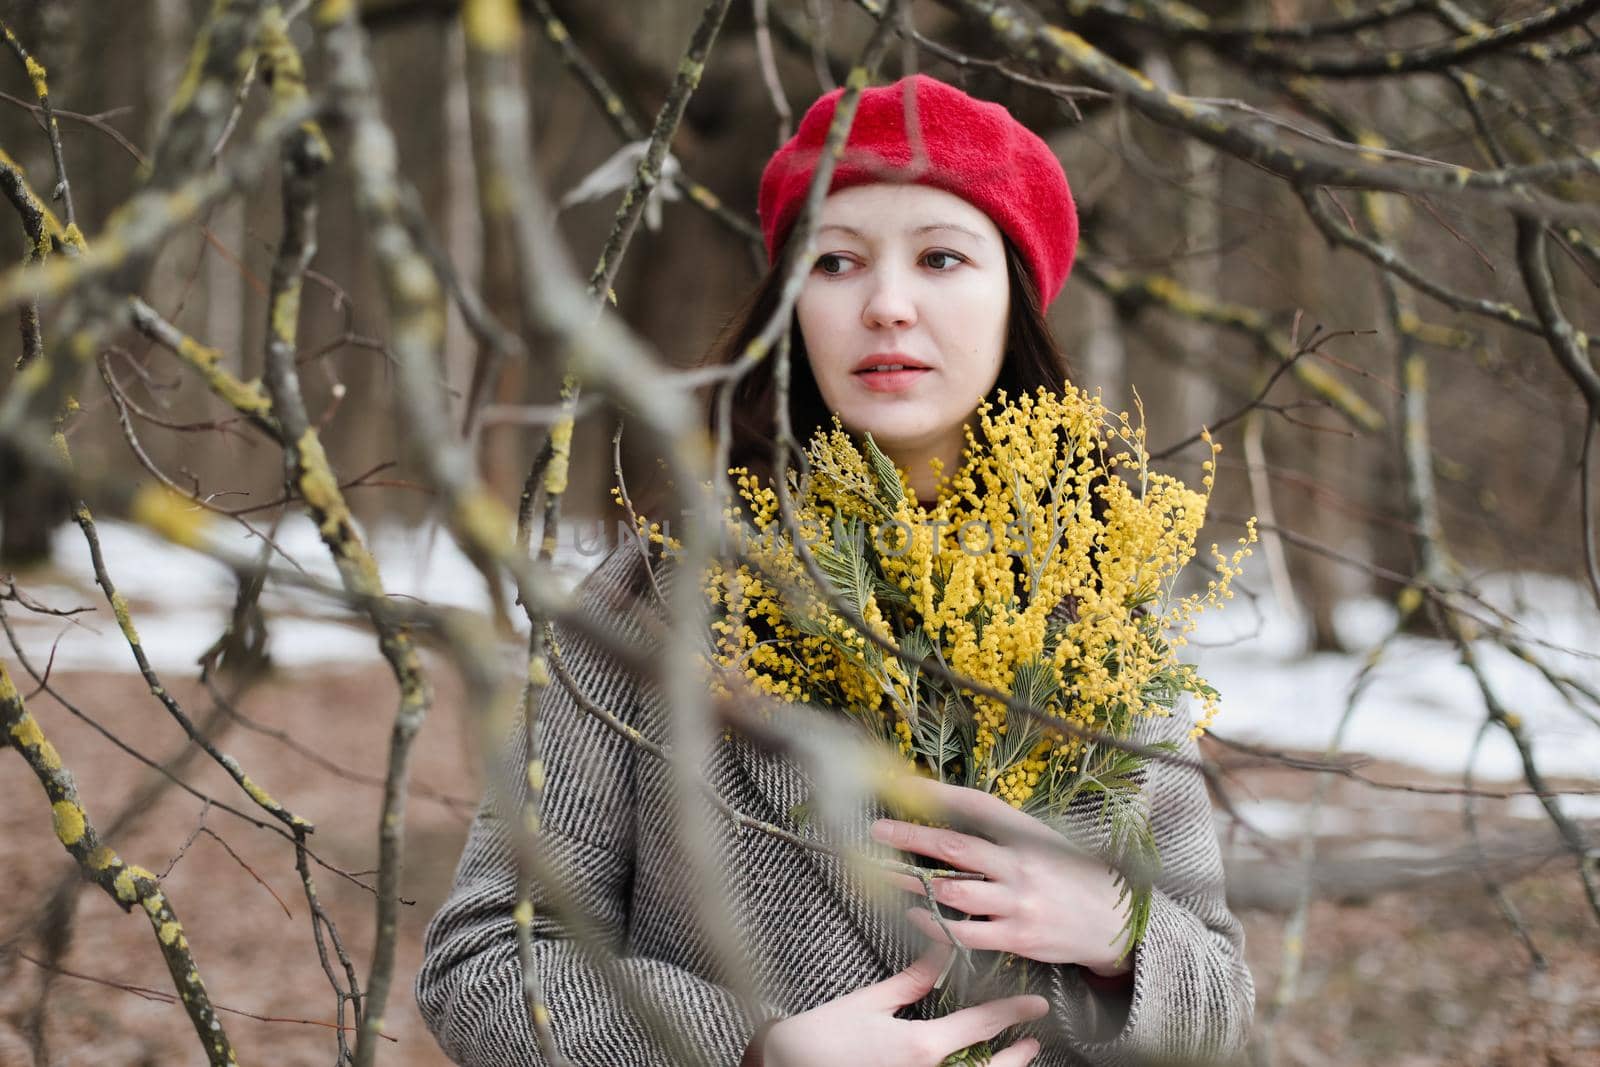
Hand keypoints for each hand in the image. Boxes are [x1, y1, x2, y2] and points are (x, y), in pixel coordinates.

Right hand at [759, 946, 1046, 1066]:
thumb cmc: (823, 1035)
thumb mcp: (871, 1002)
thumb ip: (913, 980)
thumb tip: (939, 949)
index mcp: (921, 1046)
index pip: (979, 1026)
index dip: (1010, 1013)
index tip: (1034, 1005)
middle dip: (1014, 1056)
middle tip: (1031, 1041)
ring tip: (1013, 1061)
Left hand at [873, 777, 1133, 977]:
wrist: (1119, 923)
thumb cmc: (1075, 876)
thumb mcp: (1049, 841)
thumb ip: (1007, 833)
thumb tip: (954, 815)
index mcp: (1030, 834)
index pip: (978, 807)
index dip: (939, 794)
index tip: (904, 786)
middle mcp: (1022, 866)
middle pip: (956, 848)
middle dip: (911, 837)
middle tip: (878, 830)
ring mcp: (1018, 903)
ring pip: (953, 891)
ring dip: (914, 882)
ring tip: (885, 874)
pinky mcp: (1017, 937)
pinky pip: (965, 932)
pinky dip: (935, 924)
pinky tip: (916, 913)